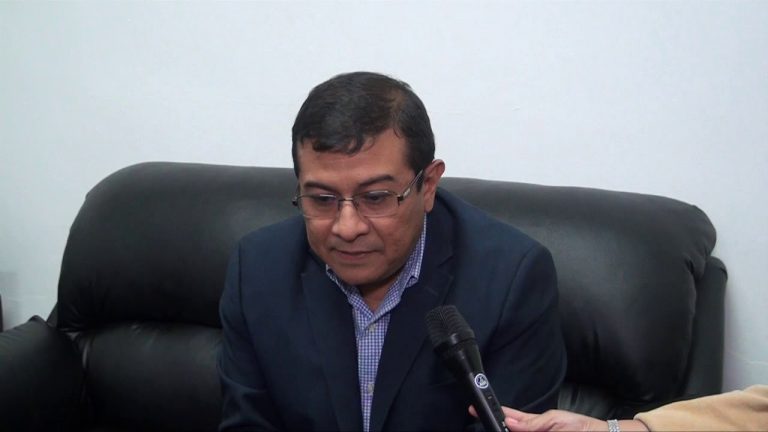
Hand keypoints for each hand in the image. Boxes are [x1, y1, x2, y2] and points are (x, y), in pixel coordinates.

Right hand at [468, 405, 626, 430]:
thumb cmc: (580, 427)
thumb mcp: (555, 420)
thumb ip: (532, 423)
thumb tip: (509, 421)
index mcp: (533, 425)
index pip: (509, 419)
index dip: (494, 414)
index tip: (476, 410)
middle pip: (510, 430)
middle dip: (501, 427)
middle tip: (492, 425)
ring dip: (509, 429)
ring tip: (503, 426)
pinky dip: (519, 429)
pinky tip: (512, 428)